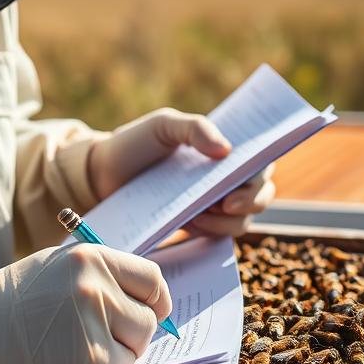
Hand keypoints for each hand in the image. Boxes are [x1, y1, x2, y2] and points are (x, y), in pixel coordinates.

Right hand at [0, 244, 171, 363]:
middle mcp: (97, 283)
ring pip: (137, 347)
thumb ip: (100, 277)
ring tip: (83, 351)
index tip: (151, 313)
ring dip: (119, 356)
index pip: (151, 278)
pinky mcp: (87, 356)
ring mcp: (93, 319)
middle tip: (107, 341)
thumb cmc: (9, 302)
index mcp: (92, 256)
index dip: (156, 301)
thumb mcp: (57, 268)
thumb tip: (144, 300)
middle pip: (149, 317)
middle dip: (134, 335)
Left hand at [88, 108, 275, 237]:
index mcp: (224, 150)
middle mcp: (225, 179)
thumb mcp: (163, 125)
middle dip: (250, 202)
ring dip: (226, 221)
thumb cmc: (135, 144)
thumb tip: (227, 150)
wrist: (101, 176)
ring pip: (241, 221)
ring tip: (196, 215)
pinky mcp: (197, 228)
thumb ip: (194, 128)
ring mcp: (213, 206)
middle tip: (226, 204)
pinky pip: (217, 238)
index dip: (262, 172)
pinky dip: (210, 233)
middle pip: (261, 194)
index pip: (261, 160)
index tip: (244, 180)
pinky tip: (188, 225)